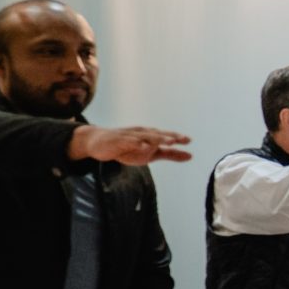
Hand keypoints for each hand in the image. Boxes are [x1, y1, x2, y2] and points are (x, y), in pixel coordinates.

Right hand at [68, 125, 191, 164]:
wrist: (98, 143)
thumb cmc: (127, 148)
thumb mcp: (151, 154)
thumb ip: (170, 154)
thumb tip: (191, 155)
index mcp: (150, 135)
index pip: (166, 136)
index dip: (177, 137)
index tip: (189, 140)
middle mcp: (141, 133)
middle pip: (158, 135)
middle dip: (170, 136)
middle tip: (183, 139)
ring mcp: (130, 136)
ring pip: (145, 136)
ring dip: (158, 138)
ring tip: (170, 141)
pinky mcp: (118, 140)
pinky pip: (129, 141)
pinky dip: (137, 143)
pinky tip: (145, 146)